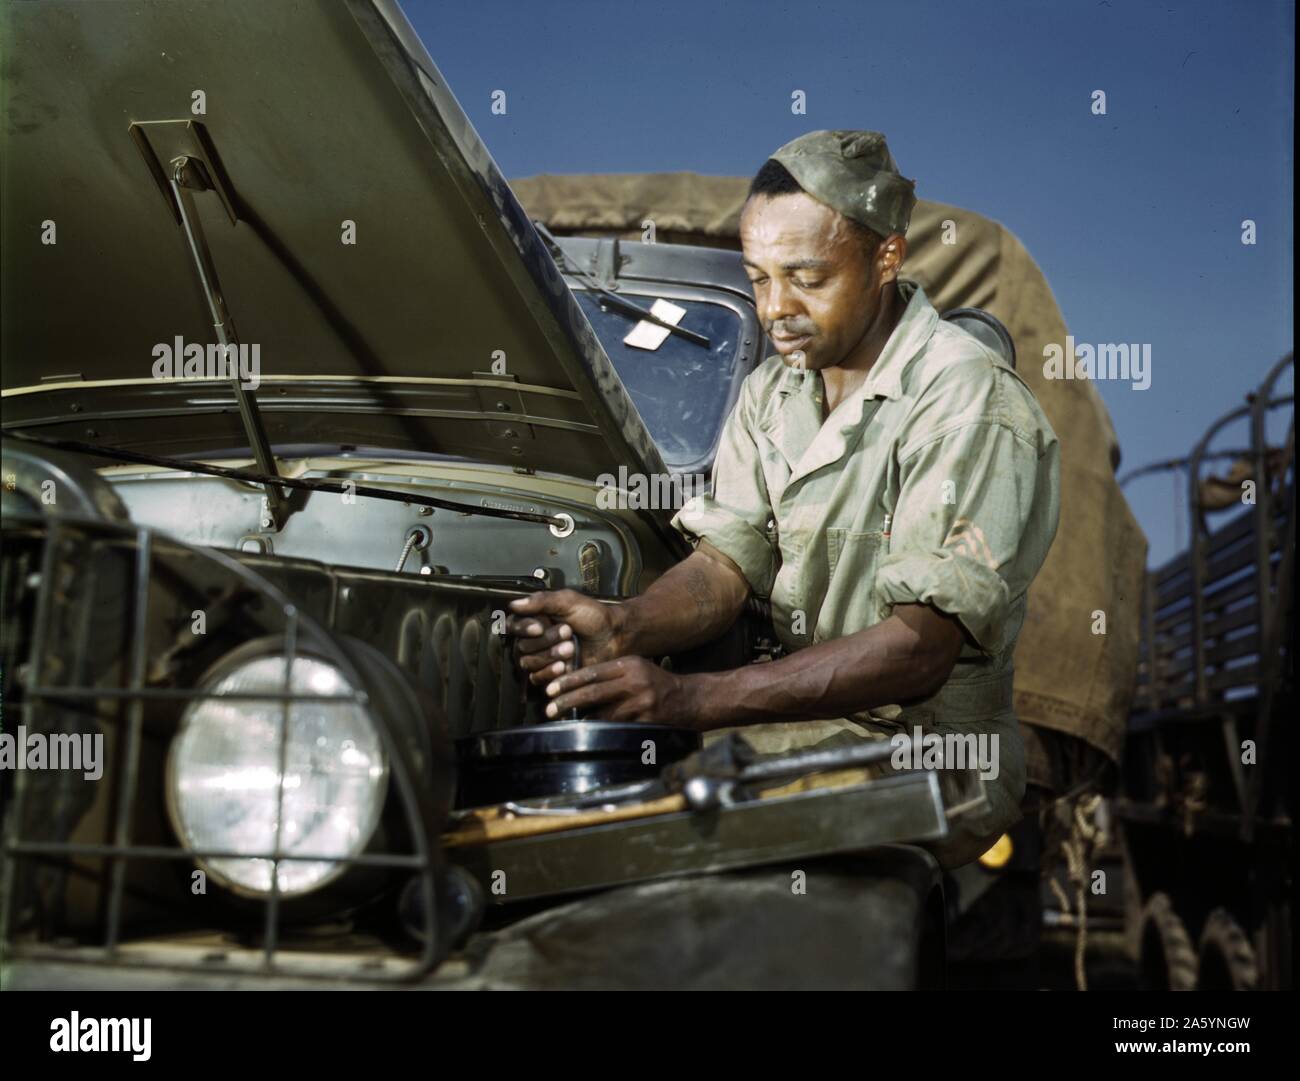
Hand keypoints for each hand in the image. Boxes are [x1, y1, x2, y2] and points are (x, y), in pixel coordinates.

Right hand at [506, 590, 623, 686]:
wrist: (614, 637)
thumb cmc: (594, 616)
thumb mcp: (568, 601)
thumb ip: (541, 601)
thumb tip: (514, 604)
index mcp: (535, 619)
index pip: (513, 625)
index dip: (523, 628)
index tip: (539, 628)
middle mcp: (535, 639)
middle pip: (521, 646)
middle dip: (544, 641)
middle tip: (568, 633)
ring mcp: (542, 659)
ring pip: (527, 663)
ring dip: (548, 656)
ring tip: (571, 648)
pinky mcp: (550, 676)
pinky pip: (537, 678)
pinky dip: (550, 672)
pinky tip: (565, 666)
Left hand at [541, 655, 698, 726]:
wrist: (689, 699)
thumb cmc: (656, 683)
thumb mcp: (636, 668)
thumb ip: (610, 674)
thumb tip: (576, 685)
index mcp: (629, 665)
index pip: (593, 672)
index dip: (569, 681)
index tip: (550, 689)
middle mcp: (635, 681)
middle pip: (594, 692)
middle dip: (568, 701)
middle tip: (549, 709)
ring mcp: (642, 703)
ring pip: (604, 714)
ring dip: (583, 720)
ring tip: (566, 723)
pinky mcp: (647, 721)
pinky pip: (618, 728)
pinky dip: (603, 731)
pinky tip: (591, 733)